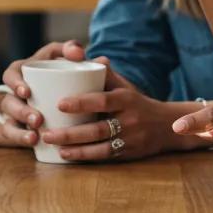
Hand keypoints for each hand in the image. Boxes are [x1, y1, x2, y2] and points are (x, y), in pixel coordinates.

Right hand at [0, 40, 87, 145]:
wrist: (55, 95)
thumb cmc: (57, 72)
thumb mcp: (61, 58)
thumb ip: (74, 52)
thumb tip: (102, 60)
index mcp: (21, 72)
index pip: (11, 75)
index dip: (15, 83)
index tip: (27, 92)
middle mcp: (15, 92)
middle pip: (9, 102)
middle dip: (22, 112)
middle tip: (38, 119)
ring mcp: (14, 111)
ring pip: (9, 122)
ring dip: (21, 130)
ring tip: (36, 135)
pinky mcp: (17, 128)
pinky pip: (13, 135)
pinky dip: (21, 138)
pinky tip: (34, 142)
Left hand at [40, 66, 207, 161]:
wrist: (166, 126)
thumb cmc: (135, 102)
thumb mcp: (124, 85)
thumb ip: (104, 73)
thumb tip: (82, 55)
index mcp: (125, 99)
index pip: (102, 100)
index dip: (81, 103)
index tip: (59, 104)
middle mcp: (129, 120)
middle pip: (97, 129)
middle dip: (70, 133)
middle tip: (46, 132)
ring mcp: (129, 139)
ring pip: (100, 147)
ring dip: (75, 148)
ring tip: (53, 145)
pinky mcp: (128, 154)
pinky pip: (105, 157)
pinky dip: (85, 157)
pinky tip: (67, 156)